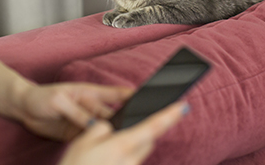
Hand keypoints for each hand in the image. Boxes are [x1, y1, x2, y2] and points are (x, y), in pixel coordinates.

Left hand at [16, 83, 132, 140]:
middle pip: (113, 115)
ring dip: (112, 134)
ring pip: (104, 129)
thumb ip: (76, 112)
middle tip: (135, 130)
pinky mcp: (77, 134)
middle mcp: (90, 107)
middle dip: (124, 121)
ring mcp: (84, 121)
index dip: (131, 96)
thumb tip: (93, 125)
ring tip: (122, 141)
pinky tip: (105, 149)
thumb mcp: (58, 101)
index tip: (147, 99)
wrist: (22, 108)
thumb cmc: (40, 97)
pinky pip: (91, 139)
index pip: (115, 93)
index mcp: (89, 93)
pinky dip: (98, 144)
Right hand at [59, 101, 188, 164]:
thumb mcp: (82, 142)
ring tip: (102, 154)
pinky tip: (103, 163)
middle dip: (140, 134)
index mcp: (122, 145)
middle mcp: (130, 161)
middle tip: (119, 133)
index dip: (170, 115)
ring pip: (137, 155)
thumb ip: (100, 128)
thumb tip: (109, 127)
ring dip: (128, 150)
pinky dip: (121, 162)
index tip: (183, 106)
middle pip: (146, 142)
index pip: (153, 127)